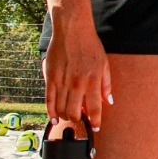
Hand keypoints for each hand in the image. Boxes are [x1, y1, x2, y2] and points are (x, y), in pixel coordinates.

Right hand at [42, 18, 111, 132]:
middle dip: (78, 120)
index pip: (95, 109)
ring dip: (65, 117)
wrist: (72, 31)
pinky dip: (50, 112)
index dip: (95, 121)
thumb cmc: (90, 46)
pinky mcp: (50, 78)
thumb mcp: (104, 64)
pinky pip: (49, 100)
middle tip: (80, 120)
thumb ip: (106, 85)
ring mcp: (62, 82)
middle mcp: (77, 84)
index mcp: (93, 81)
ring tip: (69, 117)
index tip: (95, 127)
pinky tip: (54, 118)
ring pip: (61, 109)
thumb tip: (108, 102)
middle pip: (75, 112)